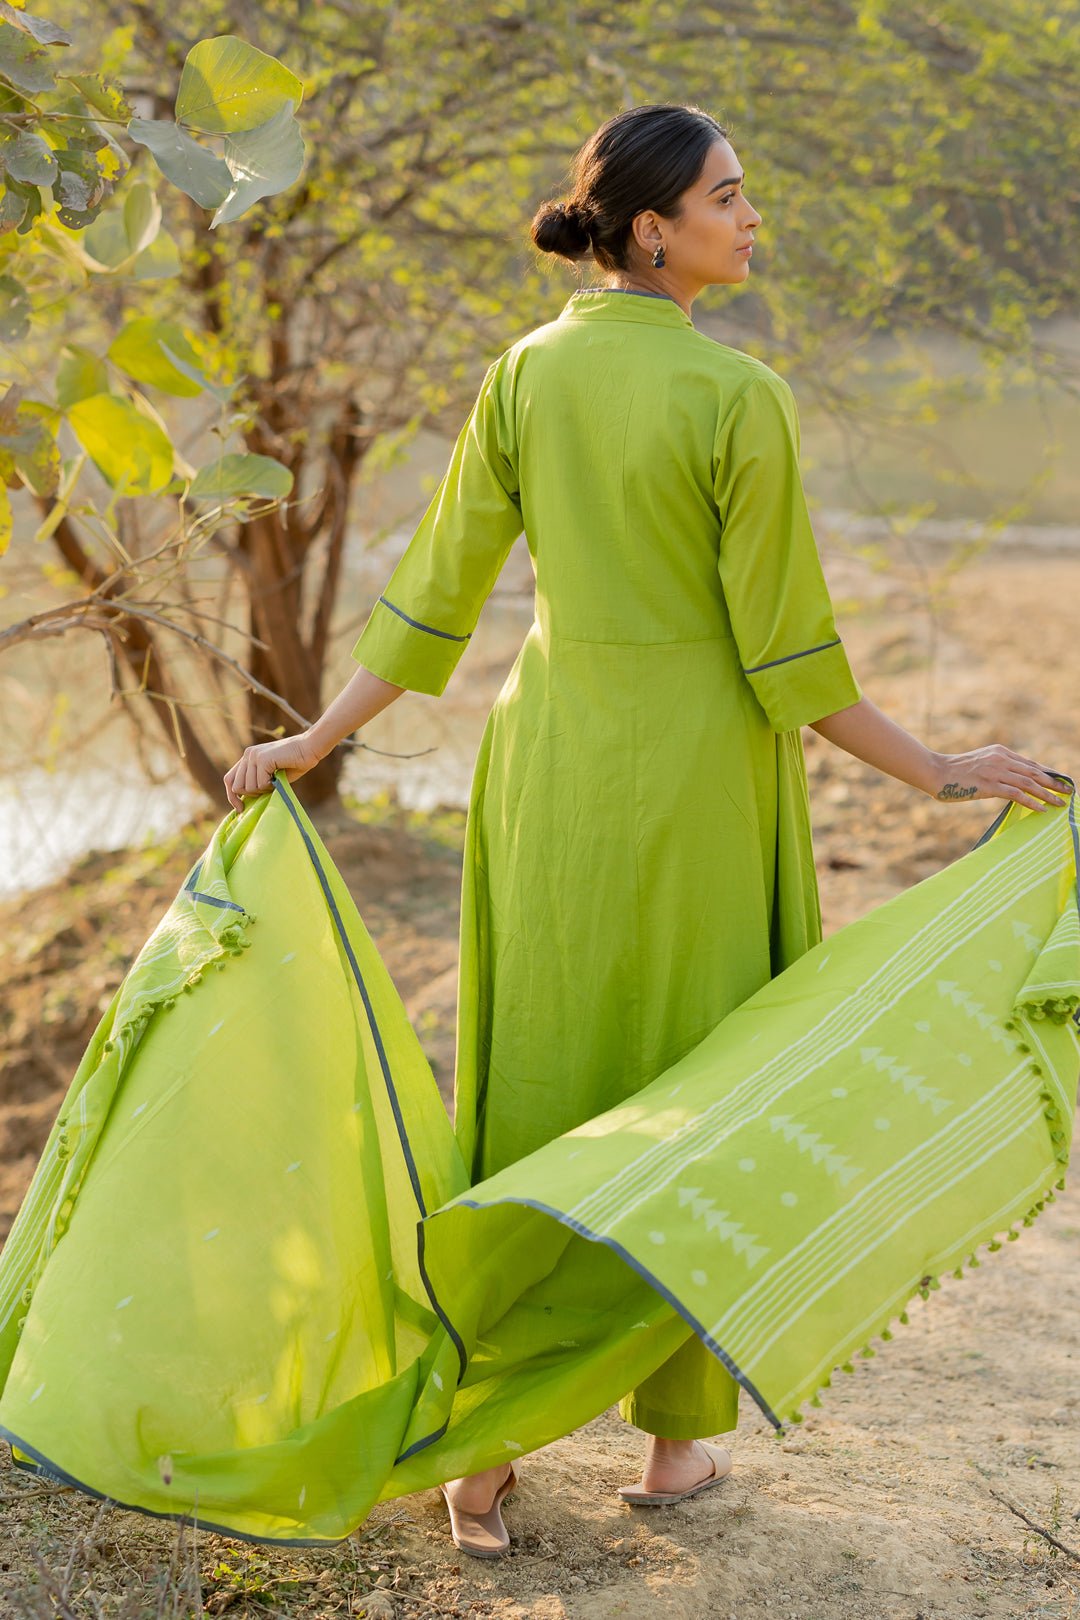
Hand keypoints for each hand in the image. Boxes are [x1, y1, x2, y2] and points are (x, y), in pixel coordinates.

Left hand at [223, 731, 322, 812]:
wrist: (309, 748)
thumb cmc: (295, 763)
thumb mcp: (271, 775)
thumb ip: (257, 782)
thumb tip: (245, 801)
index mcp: (247, 757)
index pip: (229, 779)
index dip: (231, 796)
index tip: (240, 809)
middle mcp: (247, 754)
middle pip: (237, 787)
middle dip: (252, 794)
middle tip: (268, 789)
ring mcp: (253, 756)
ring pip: (248, 788)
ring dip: (263, 790)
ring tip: (275, 780)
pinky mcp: (262, 759)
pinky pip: (260, 784)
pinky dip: (270, 786)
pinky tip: (278, 777)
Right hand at [933, 747, 1070, 810]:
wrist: (935, 771)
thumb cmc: (954, 771)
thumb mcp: (979, 763)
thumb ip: (996, 767)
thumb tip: (1010, 780)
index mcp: (1000, 752)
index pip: (1030, 764)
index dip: (1047, 773)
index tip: (1060, 782)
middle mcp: (1001, 759)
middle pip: (1034, 772)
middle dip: (1054, 783)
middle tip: (1068, 792)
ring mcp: (995, 772)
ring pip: (1029, 783)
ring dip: (1047, 794)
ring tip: (1060, 803)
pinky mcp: (989, 785)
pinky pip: (1016, 794)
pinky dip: (1032, 801)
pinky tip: (1042, 808)